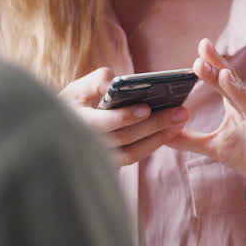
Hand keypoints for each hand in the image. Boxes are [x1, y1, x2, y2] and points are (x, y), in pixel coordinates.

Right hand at [59, 67, 189, 164]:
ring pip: (132, 153)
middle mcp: (85, 145)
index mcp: (75, 121)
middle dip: (154, 124)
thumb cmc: (76, 101)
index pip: (102, 123)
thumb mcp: (81, 87)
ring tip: (181, 120)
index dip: (124, 116)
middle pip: (124, 138)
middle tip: (181, 112)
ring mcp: (98, 158)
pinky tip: (171, 130)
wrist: (64, 128)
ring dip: (159, 137)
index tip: (147, 108)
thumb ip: (99, 81)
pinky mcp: (110, 164)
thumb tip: (118, 83)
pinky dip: (153, 144)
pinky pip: (134, 157)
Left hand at [174, 39, 245, 213]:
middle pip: (237, 91)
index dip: (214, 65)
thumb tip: (161, 133)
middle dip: (221, 74)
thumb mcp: (216, 148)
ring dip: (242, 95)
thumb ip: (190, 139)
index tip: (201, 45)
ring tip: (227, 79)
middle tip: (203, 57)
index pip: (225, 84)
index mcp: (240, 110)